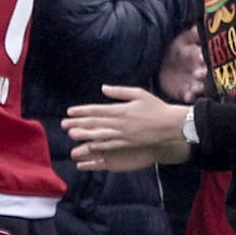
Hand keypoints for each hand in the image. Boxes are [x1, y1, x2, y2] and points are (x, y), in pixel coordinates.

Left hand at [67, 83, 191, 172]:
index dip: (82, 111)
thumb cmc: (157, 108)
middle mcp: (120, 123)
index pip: (97, 110)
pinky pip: (110, 145)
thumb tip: (104, 88)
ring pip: (99, 135)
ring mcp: (123, 135)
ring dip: (84, 135)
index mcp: (121, 109)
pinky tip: (89, 146)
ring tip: (71, 134)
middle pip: (94, 123)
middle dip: (78, 123)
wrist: (171, 127)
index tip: (70, 111)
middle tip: (64, 124)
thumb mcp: (139, 94)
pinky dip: (98, 145)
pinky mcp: (128, 144)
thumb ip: (120, 92)